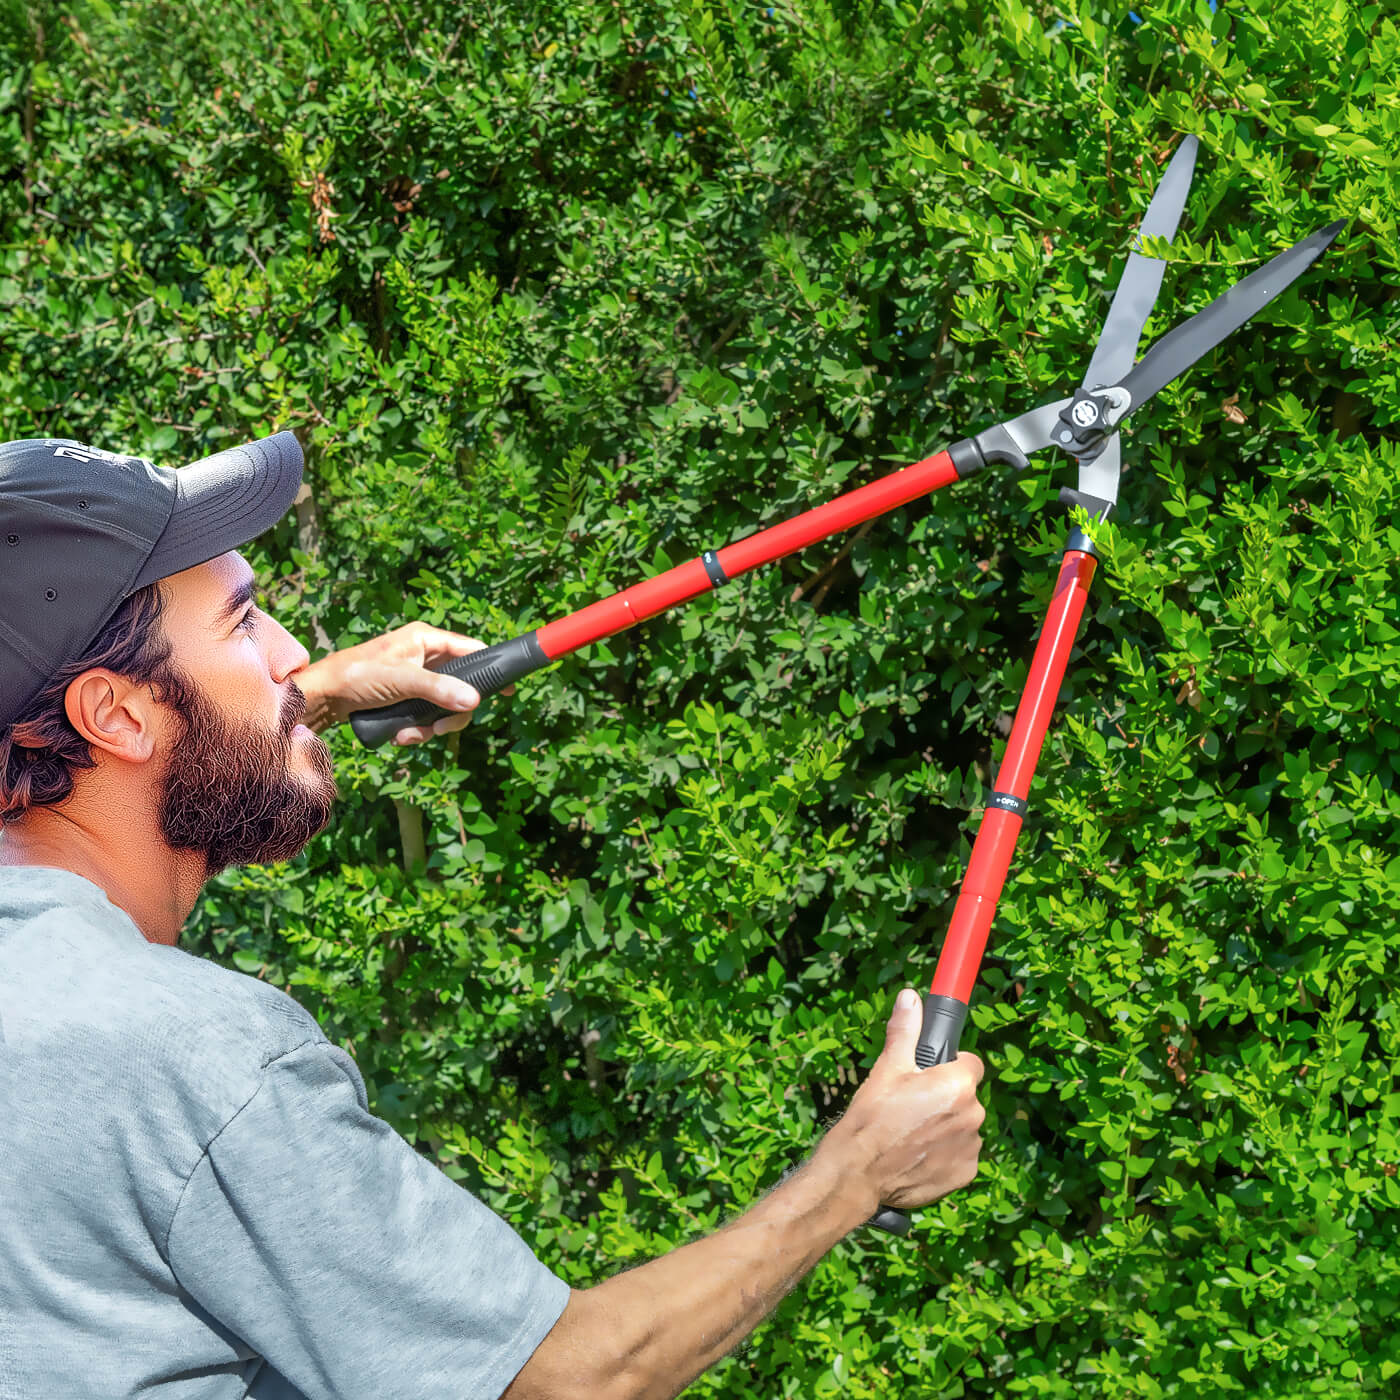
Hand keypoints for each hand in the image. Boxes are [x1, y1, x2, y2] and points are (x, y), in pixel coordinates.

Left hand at [294, 621, 513, 745]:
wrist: (321, 697)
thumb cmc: (357, 676)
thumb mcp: (401, 681)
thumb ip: (439, 690)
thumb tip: (475, 701)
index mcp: (426, 639)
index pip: (471, 649)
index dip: (491, 667)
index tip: (508, 689)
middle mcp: (425, 656)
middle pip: (461, 686)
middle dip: (451, 713)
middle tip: (440, 729)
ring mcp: (416, 679)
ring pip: (444, 706)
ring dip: (430, 726)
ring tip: (408, 735)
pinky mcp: (406, 698)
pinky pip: (426, 716)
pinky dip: (417, 729)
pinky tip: (399, 735)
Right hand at [819, 989, 985, 1212]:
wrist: (859, 1174)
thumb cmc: (871, 1118)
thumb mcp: (887, 1069)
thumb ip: (905, 1031)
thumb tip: (910, 997)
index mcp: (957, 1084)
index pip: (970, 1063)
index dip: (949, 1065)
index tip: (929, 1074)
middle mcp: (973, 1116)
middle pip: (966, 1096)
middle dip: (945, 1097)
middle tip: (912, 1105)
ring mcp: (971, 1148)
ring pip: (963, 1125)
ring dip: (946, 1125)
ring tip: (910, 1132)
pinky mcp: (965, 1174)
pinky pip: (961, 1153)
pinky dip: (945, 1153)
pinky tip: (918, 1153)